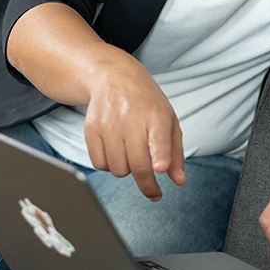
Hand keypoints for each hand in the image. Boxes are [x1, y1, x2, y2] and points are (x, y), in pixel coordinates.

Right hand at [81, 55, 185, 199]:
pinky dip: (109, 165)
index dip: (160, 155)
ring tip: (132, 154)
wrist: (112, 77)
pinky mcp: (91, 129)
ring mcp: (108, 124)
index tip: (160, 168)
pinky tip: (116, 152)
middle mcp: (131, 118)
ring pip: (118, 169)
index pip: (159, 138)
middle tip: (154, 192)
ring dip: (127, 170)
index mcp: (156, 115)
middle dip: (147, 184)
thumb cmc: (146, 102)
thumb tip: (179, 181)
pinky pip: (99, 164)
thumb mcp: (169, 120)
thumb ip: (175, 152)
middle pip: (138, 164)